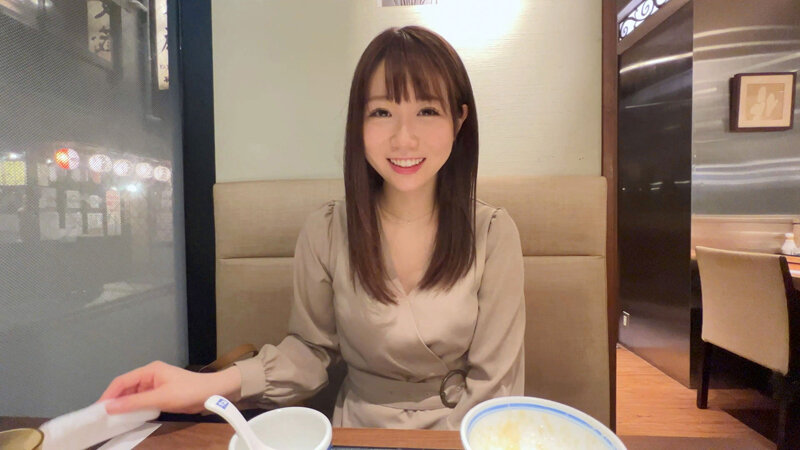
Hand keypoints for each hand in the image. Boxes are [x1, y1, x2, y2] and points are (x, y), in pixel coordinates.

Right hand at [98, 361, 241, 414]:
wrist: (212, 393)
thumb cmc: (188, 392)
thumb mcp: (160, 398)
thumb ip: (135, 402)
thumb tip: (110, 406)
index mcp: (149, 370)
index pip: (122, 381)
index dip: (108, 394)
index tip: (98, 409)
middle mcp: (150, 375)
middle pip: (126, 387)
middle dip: (115, 400)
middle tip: (103, 417)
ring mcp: (156, 384)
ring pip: (134, 395)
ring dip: (125, 405)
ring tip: (113, 419)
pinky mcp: (161, 393)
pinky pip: (143, 400)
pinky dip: (135, 408)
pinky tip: (130, 417)